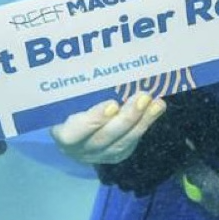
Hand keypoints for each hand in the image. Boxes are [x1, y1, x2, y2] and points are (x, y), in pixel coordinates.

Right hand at [50, 92, 165, 165]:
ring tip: (157, 103)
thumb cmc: (65, 104)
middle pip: (104, 138)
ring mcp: (97, 156)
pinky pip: (129, 144)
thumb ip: (76, 89)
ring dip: (142, 122)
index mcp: (61, 134)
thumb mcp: (65, 97)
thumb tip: (93, 62)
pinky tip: (154, 111)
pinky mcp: (113, 156)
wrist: (70, 129)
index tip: (113, 104)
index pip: (73, 133)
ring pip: (121, 143)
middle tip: (143, 96)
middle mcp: (78, 150)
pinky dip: (143, 126)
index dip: (94, 120)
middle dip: (127, 117)